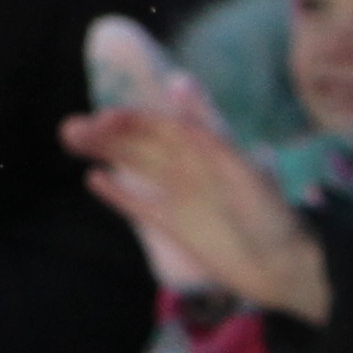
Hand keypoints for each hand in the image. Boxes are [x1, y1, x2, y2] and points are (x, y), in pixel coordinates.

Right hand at [62, 98, 327, 321]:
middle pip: (140, 144)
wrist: (284, 269)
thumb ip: (206, 133)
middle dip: (106, 134)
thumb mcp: (240, 172)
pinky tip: (94, 179)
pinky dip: (118, 193)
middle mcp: (189, 168)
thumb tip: (178, 84)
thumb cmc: (271, 218)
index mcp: (205, 151)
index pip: (160, 127)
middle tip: (68, 129)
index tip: (103, 119)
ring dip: (105, 154)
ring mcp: (180, 196)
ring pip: (135, 168)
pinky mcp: (175, 225)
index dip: (131, 121)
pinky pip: (140, 205)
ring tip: (71, 140)